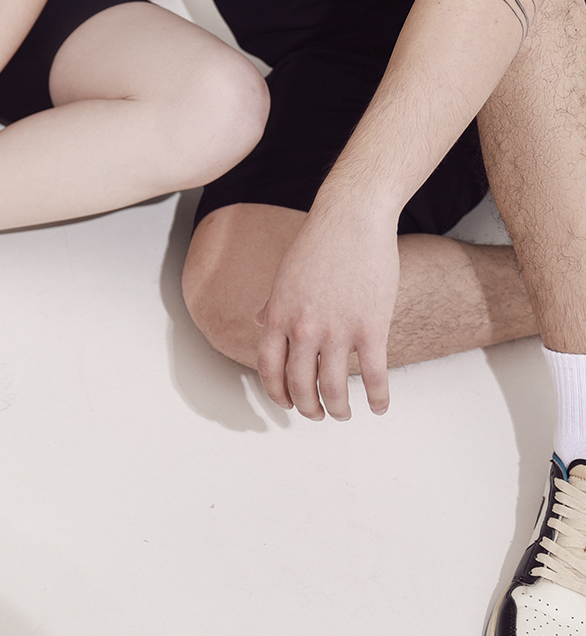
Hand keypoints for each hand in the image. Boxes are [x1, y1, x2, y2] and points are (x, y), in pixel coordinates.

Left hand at [256, 201, 399, 420]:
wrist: (351, 219)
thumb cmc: (317, 242)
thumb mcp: (284, 274)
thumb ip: (272, 304)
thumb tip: (256, 321)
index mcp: (277, 314)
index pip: (269, 368)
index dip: (277, 392)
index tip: (287, 403)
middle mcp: (302, 327)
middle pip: (300, 384)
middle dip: (307, 408)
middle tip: (317, 415)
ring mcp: (337, 330)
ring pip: (334, 388)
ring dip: (339, 409)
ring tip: (344, 414)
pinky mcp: (371, 329)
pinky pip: (373, 377)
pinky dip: (376, 398)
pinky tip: (378, 407)